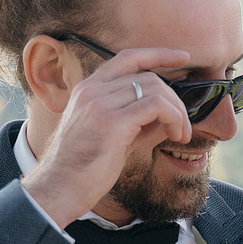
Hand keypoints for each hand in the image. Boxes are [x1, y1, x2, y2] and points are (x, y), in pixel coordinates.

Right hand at [23, 44, 191, 227]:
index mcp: (88, 89)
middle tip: (183, 127)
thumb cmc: (84, 168)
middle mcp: (92, 91)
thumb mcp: (110, 134)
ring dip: (177, 112)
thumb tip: (168, 112)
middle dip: (174, 100)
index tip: (182, 57)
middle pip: (148, 77)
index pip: (128, 57)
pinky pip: (156, 106)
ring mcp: (100, 105)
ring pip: (156, 89)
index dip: (158, 54)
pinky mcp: (112, 123)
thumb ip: (135, 118)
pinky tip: (175, 135)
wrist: (59, 189)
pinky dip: (174, 118)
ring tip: (181, 134)